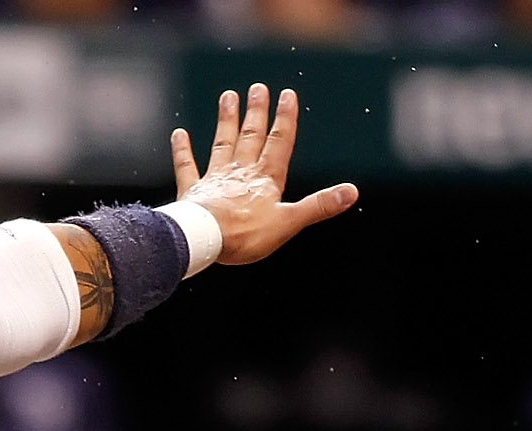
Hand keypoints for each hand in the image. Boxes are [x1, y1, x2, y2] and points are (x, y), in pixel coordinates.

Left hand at [171, 85, 358, 266]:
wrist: (205, 240)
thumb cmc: (246, 234)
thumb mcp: (289, 221)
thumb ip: (319, 206)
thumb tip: (352, 192)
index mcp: (266, 179)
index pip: (279, 143)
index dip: (285, 119)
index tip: (287, 94)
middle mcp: (241, 173)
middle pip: (251, 137)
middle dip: (256, 112)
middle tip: (258, 88)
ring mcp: (216, 180)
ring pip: (223, 144)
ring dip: (227, 121)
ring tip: (228, 96)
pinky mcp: (193, 192)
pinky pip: (187, 167)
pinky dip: (183, 151)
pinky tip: (179, 134)